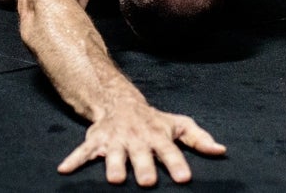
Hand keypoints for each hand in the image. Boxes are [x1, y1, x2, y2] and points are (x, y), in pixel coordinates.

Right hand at [57, 101, 225, 185]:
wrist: (121, 103)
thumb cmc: (154, 121)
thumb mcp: (179, 126)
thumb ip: (199, 139)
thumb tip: (221, 150)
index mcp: (158, 136)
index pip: (170, 151)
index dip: (177, 164)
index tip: (184, 178)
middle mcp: (137, 138)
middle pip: (142, 155)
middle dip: (144, 167)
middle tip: (148, 182)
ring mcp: (115, 140)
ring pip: (114, 154)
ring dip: (113, 165)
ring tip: (115, 179)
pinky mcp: (96, 141)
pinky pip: (82, 151)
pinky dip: (73, 160)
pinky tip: (64, 170)